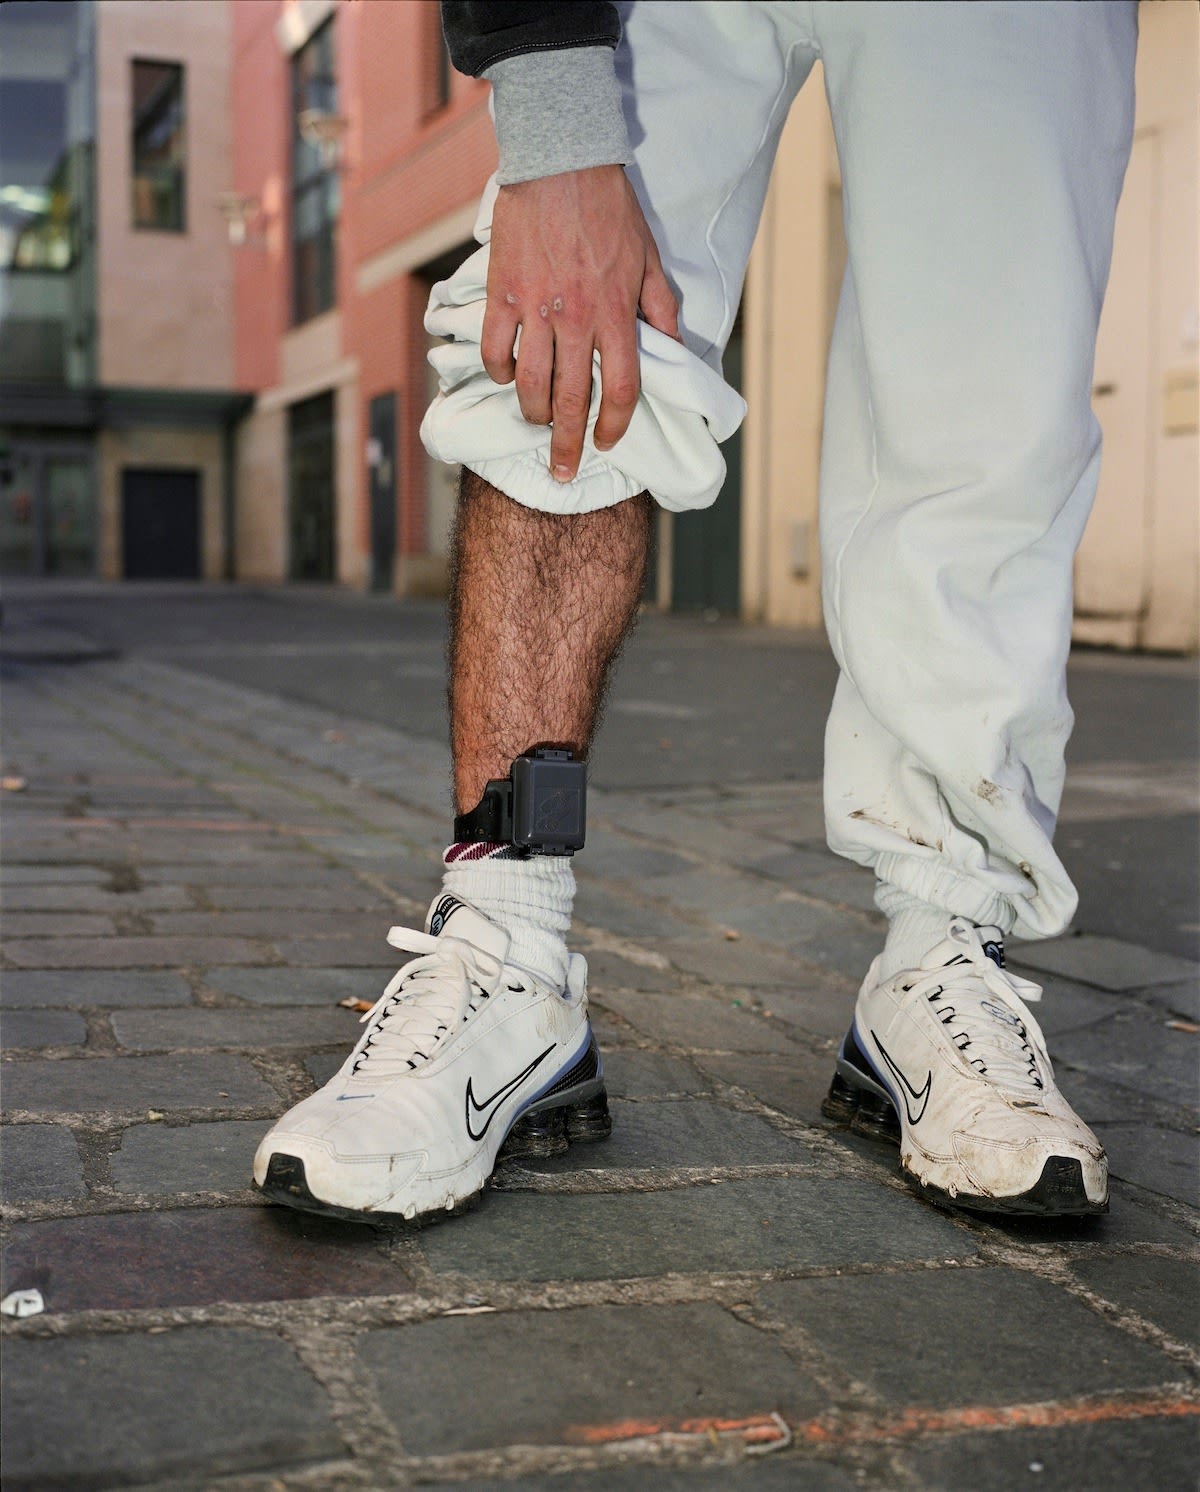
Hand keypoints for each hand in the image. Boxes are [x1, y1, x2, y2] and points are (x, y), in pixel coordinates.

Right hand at [482, 165, 679, 481]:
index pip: (621, 389)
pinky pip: (495, 351)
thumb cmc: (610, 210)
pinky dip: (500, 372)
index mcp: (616, 315)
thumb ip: (661, 311)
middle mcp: (575, 320)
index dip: (615, 425)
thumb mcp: (650, 260)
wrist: (559, 161)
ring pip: (530, 384)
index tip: (607, 443)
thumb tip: (673, 353)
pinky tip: (507, 378)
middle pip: (573, 401)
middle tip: (563, 472)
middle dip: (568, 444)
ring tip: (538, 424)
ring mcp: (534, 310)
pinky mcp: (501, 295)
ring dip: (534, 414)